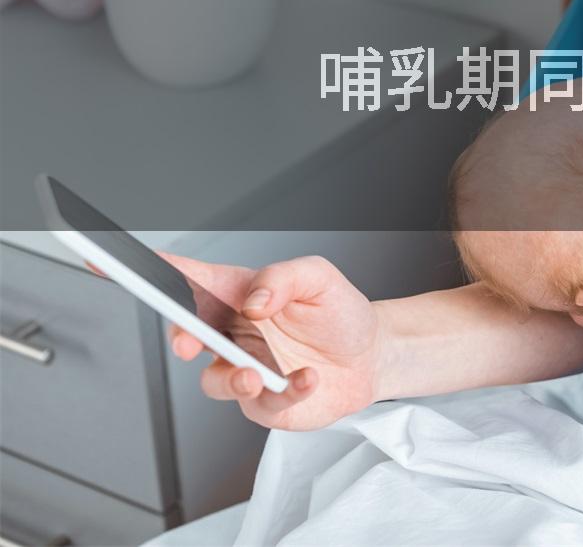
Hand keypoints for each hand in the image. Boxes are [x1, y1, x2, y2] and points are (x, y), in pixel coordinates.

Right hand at [160, 251, 378, 430]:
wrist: (370, 356)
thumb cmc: (339, 313)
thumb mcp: (318, 278)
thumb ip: (282, 277)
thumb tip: (254, 301)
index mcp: (240, 295)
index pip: (194, 281)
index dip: (160, 274)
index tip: (126, 266)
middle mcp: (235, 334)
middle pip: (189, 334)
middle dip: (181, 339)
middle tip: (187, 342)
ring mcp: (246, 369)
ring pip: (215, 381)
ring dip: (231, 380)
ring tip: (257, 375)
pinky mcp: (265, 401)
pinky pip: (262, 403)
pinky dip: (286, 393)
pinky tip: (307, 379)